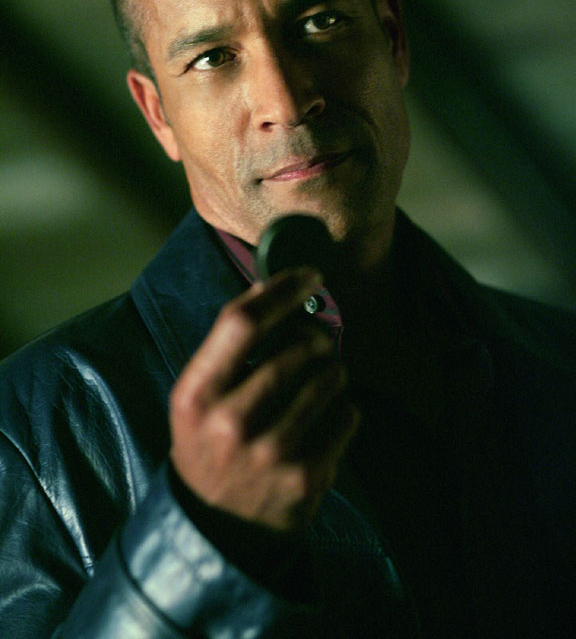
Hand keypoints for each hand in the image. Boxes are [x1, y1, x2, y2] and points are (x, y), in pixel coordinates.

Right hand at [170, 268, 358, 530]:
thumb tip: (273, 288)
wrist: (215, 527)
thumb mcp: (198, 395)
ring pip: (330, 378)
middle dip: (316, 337)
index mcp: (196, 394)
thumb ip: (229, 346)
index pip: (242, 322)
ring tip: (316, 384)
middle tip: (315, 344)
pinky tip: (322, 420)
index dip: (282, 290)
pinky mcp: (307, 477)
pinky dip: (343, 407)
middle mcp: (230, 422)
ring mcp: (271, 453)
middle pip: (298, 348)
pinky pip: (348, 415)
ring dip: (332, 371)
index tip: (310, 275)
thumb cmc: (209, 443)